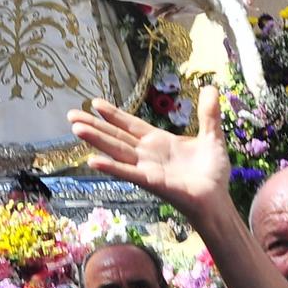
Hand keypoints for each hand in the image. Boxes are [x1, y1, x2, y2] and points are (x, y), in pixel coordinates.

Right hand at [69, 89, 232, 224]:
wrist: (217, 200)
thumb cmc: (212, 174)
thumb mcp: (212, 137)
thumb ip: (208, 114)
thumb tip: (209, 87)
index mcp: (159, 142)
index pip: (130, 125)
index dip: (113, 114)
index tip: (94, 103)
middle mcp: (148, 154)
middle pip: (116, 136)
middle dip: (94, 125)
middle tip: (71, 115)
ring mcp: (146, 168)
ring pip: (117, 150)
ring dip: (96, 140)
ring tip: (76, 129)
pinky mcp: (151, 182)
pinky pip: (127, 173)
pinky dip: (111, 167)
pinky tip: (92, 161)